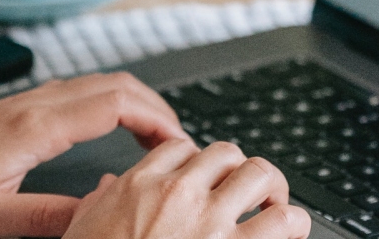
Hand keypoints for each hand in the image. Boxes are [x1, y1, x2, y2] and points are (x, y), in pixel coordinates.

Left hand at [0, 72, 190, 237]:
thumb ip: (51, 219)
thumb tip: (101, 218)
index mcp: (34, 128)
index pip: (116, 105)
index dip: (157, 121)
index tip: (179, 146)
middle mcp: (36, 105)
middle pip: (119, 85)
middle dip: (159, 109)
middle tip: (179, 145)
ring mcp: (30, 101)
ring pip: (103, 83)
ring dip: (139, 104)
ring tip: (159, 140)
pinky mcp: (24, 107)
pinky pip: (85, 91)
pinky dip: (116, 104)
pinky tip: (119, 129)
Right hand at [63, 140, 311, 238]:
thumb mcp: (82, 229)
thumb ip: (99, 203)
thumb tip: (108, 188)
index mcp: (140, 186)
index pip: (181, 149)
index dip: (199, 162)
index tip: (206, 177)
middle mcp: (179, 195)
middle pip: (226, 153)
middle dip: (239, 170)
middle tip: (244, 191)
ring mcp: (211, 221)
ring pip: (261, 174)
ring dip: (272, 189)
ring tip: (273, 206)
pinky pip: (286, 220)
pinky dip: (296, 223)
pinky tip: (292, 233)